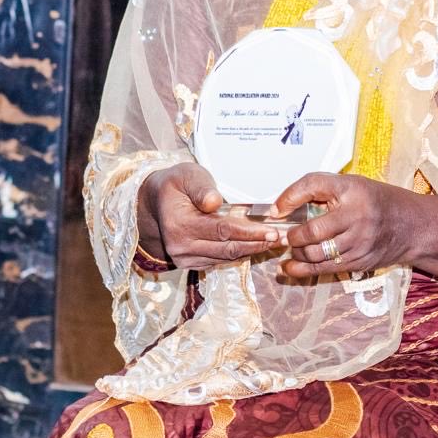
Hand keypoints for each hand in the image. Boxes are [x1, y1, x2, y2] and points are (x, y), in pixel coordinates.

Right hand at [137, 162, 277, 268]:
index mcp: (179, 225)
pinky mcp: (190, 263)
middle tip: (282, 238)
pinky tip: (256, 245)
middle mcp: (180, 247)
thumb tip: (214, 202)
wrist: (155, 202)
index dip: (249, 232)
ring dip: (252, 250)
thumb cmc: (175, 184)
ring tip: (275, 241)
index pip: (222, 231)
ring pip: (225, 257)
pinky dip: (239, 253)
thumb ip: (201, 187)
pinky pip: (220, 260)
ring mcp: (185, 258)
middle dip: (257, 244)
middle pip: (227, 249)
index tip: (272, 230)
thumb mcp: (187, 175)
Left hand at [270, 172, 418, 278]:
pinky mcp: (360, 260)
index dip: (289, 197)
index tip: (275, 210)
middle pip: (312, 229)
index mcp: (352, 189)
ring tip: (291, 248)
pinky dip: (303, 269)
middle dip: (292, 235)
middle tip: (283, 235)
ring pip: (316, 252)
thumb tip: (283, 207)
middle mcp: (357, 214)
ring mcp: (359, 241)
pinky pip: (325, 268)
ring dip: (297, 253)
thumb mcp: (353, 186)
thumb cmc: (375, 201)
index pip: (313, 185)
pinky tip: (290, 268)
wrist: (411, 225)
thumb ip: (323, 192)